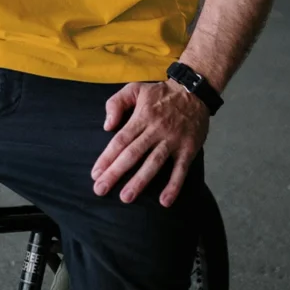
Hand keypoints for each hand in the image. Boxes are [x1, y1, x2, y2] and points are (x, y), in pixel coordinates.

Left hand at [90, 80, 208, 207]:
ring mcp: (173, 140)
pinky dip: (173, 185)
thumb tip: (107, 126)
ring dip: (140, 181)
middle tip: (101, 190)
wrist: (194, 91)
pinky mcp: (188, 148)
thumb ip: (116, 103)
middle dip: (116, 173)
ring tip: (126, 197)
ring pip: (154, 163)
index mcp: (141, 116)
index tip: (95, 174)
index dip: (107, 157)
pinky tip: (164, 201)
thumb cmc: (160, 93)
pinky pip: (181, 169)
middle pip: (133, 153)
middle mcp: (155, 129)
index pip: (120, 140)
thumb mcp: (135, 88)